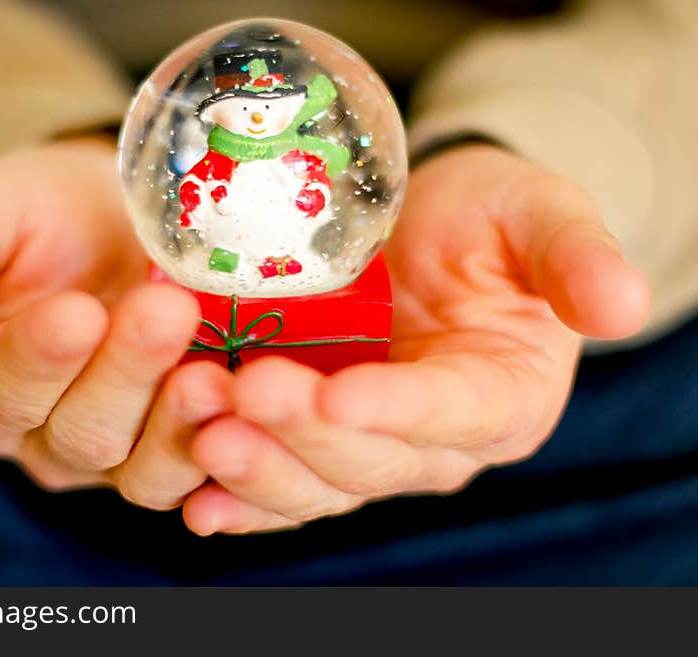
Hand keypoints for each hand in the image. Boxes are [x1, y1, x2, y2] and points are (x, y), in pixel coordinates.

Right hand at [0, 140, 229, 507]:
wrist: (115, 224)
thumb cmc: (44, 217)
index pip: (2, 390)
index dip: (39, 358)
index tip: (75, 312)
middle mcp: (44, 438)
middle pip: (82, 431)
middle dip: (127, 373)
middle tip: (167, 311)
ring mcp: (117, 453)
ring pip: (143, 468)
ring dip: (182, 424)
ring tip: (217, 372)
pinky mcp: (179, 448)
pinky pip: (205, 469)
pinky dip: (229, 448)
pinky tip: (256, 408)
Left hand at [180, 145, 650, 534]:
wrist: (422, 230)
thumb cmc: (485, 219)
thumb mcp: (536, 212)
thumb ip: (574, 254)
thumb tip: (623, 305)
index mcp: (501, 394)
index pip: (452, 414)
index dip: (397, 410)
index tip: (338, 393)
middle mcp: (435, 440)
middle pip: (372, 461)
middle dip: (305, 436)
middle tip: (241, 394)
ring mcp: (370, 446)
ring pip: (319, 484)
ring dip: (260, 468)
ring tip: (202, 431)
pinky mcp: (317, 441)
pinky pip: (283, 483)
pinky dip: (241, 497)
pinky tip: (198, 498)